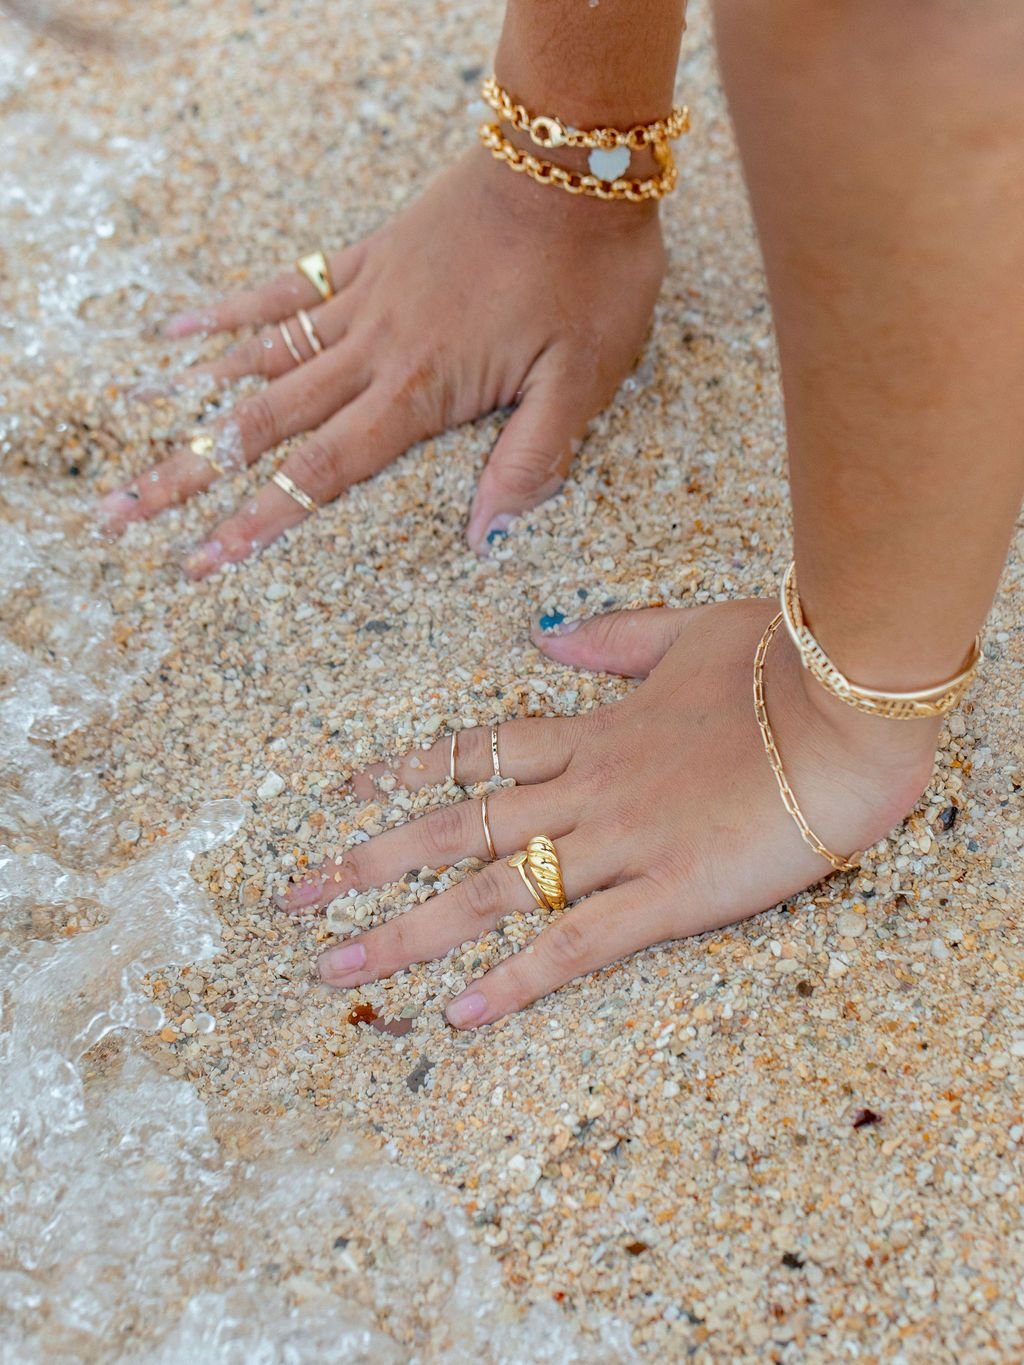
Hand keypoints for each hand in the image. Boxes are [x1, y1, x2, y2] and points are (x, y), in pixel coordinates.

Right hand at [100, 147, 665, 575]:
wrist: (574, 161)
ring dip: (195, 406)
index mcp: (419, 390)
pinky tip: (181, 330)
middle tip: (125, 513)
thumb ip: (530, 460)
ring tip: (136, 442)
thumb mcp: (582, 381)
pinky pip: (286, 288)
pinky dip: (231, 311)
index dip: (260, 521)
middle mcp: (374, 350)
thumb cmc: (589, 276)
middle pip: (266, 424)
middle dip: (195, 474)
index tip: (204, 559)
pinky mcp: (368, 257)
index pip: (322, 471)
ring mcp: (364, 300)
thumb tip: (488, 540)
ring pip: (261, 362)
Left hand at [277, 600, 939, 1026]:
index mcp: (592, 731)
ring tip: (338, 967)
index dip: (402, 774)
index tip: (340, 796)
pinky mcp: (670, 895)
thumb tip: (546, 635)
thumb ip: (612, 639)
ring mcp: (622, 843)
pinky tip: (461, 1015)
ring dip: (409, 929)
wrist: (855, 705)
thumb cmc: (785, 663)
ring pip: (494, 890)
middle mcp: (586, 789)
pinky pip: (577, 943)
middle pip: (455, 827)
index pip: (473, 752)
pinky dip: (516, 980)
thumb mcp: (688, 632)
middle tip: (296, 896)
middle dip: (369, 862)